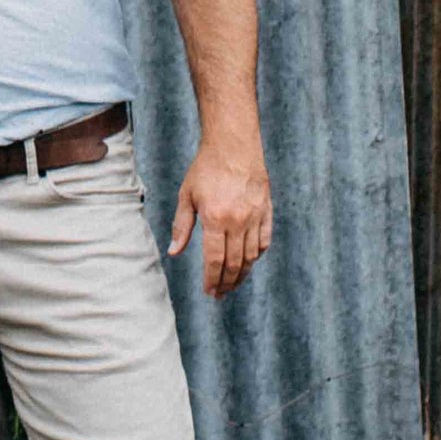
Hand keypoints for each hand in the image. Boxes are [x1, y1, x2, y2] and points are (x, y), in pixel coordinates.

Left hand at [169, 137, 272, 299]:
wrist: (233, 145)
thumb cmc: (206, 168)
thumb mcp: (187, 195)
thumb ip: (182, 226)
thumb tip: (174, 252)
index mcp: (215, 219)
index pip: (215, 260)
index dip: (212, 280)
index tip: (209, 292)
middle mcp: (238, 222)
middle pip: (234, 263)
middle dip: (226, 283)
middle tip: (220, 294)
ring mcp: (255, 217)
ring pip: (251, 256)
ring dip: (242, 274)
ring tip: (232, 284)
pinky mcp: (266, 211)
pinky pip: (264, 241)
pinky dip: (257, 255)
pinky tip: (249, 262)